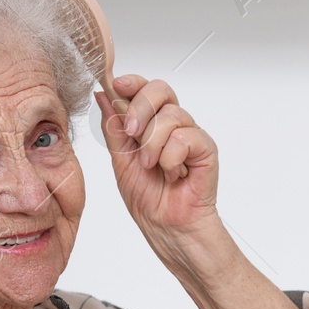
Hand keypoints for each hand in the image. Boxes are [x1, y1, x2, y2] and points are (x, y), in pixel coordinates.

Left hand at [95, 75, 218, 243]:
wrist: (166, 226)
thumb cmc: (148, 198)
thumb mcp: (120, 158)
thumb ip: (114, 127)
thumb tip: (103, 95)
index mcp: (151, 123)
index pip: (145, 88)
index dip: (132, 82)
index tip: (117, 85)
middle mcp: (173, 125)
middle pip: (162, 90)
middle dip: (141, 107)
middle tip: (132, 132)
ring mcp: (190, 135)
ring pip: (171, 115)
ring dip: (153, 144)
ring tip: (152, 166)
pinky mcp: (206, 149)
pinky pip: (184, 137)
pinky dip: (171, 159)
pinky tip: (173, 174)